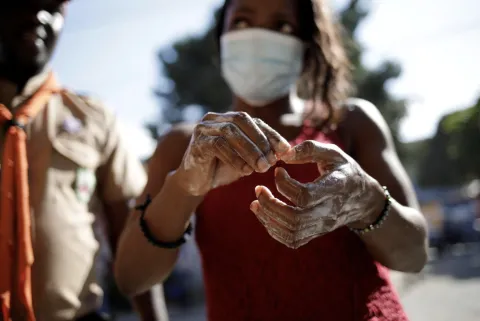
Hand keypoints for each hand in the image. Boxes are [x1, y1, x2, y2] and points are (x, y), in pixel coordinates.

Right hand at [174, 112, 290, 195]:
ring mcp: (203, 128)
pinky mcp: (196, 142)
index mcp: (228, 118)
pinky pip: (218, 145)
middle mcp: (214, 118)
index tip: (286, 150)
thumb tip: (287, 151)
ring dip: (249, 150)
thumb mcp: (246, 159)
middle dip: (260, 140)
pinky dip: (234, 158)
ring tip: (260, 167)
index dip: (271, 134)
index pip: (254, 121)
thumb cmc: (222, 169)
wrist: (194, 183)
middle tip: (271, 161)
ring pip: (230, 132)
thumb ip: (262, 152)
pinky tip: (244, 171)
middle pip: (241, 120)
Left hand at [249, 140, 384, 248]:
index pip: (305, 196)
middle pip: (296, 219)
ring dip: (268, 218)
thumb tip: (283, 153)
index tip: (278, 171)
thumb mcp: (334, 153)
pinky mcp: (316, 233)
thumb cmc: (345, 171)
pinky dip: (273, 230)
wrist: (363, 200)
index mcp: (335, 188)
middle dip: (270, 205)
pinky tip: (265, 213)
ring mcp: (322, 225)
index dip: (285, 185)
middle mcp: (329, 211)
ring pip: (291, 232)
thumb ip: (309, 149)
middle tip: (258, 189)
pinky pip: (292, 240)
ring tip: (256, 202)